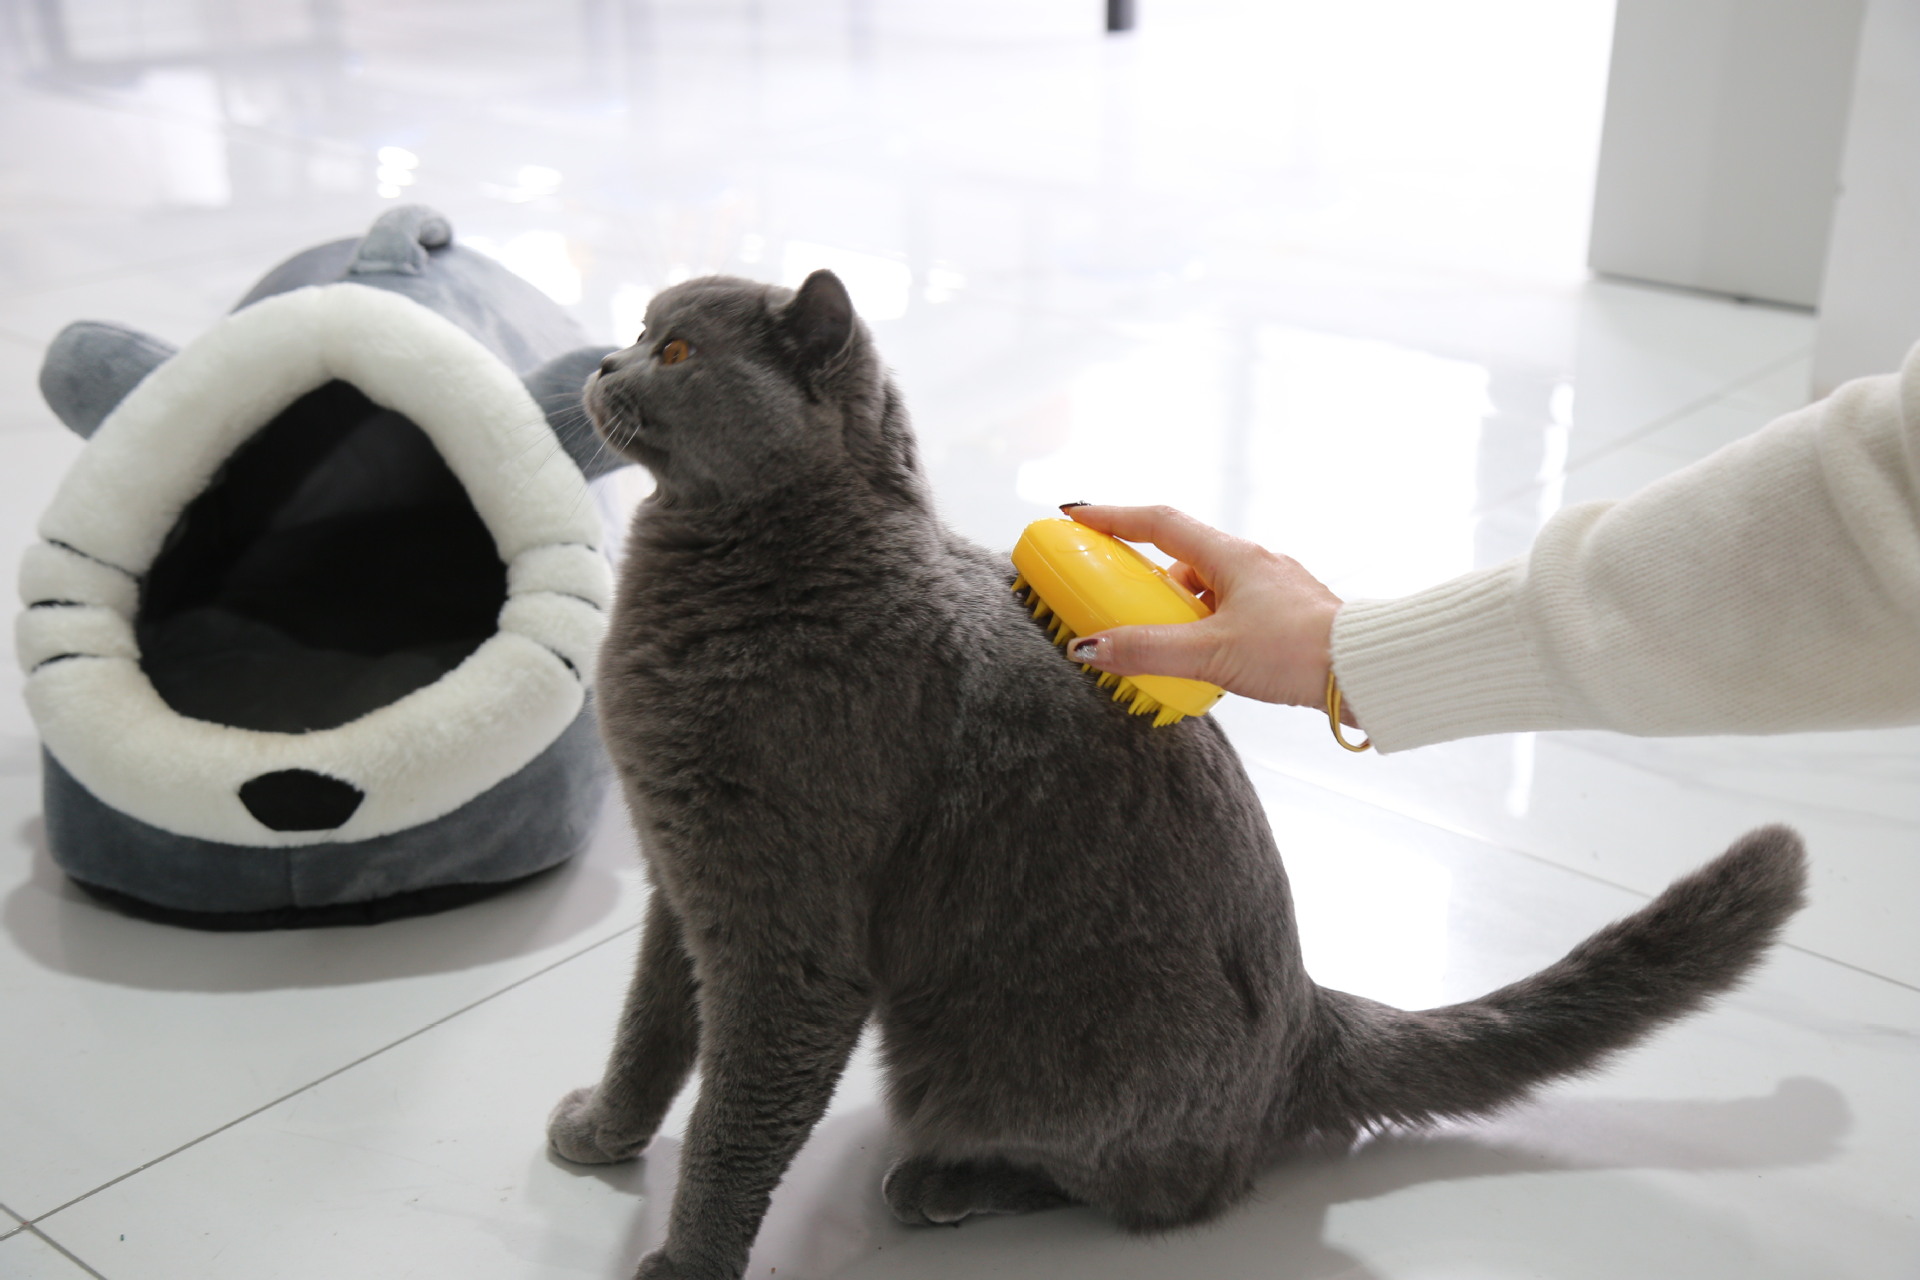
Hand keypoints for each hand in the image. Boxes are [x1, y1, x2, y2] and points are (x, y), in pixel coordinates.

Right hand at [1060, 504, 1356, 722]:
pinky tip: (1205, 658)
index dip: (1113, 517)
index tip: (1078, 515)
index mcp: (1231, 556)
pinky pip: (1230, 610)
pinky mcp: (1284, 614)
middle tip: (1115, 597)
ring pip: (1208, 587)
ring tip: (1163, 645)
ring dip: (1178, 608)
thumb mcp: (1211, 653)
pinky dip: (1206, 626)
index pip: (1159, 523)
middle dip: (1143, 576)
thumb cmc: (1296, 651)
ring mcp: (1271, 587)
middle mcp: (1252, 562)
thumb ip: (1147, 650)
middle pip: (1181, 556)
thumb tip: (1090, 647)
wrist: (1364, 670)